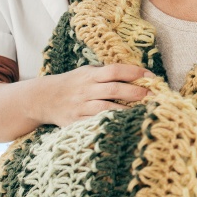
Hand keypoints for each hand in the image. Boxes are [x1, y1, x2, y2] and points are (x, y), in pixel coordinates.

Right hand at [32, 64, 152, 126]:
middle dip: (136, 92)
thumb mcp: (86, 72)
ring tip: (144, 112)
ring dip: (127, 111)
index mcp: (90, 75)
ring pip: (107, 108)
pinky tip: (124, 126)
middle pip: (114, 89)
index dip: (134, 72)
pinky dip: (111, 124)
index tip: (151, 76)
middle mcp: (86, 90)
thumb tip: (136, 72)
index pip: (115, 70)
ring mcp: (80, 107)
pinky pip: (96, 124)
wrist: (42, 99)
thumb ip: (106, 73)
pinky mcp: (75, 122)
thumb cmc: (72, 84)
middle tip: (154, 96)